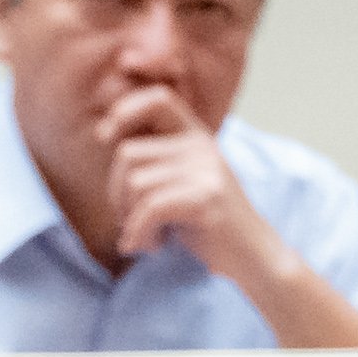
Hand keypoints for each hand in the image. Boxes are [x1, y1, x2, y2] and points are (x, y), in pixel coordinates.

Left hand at [97, 84, 280, 278]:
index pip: (159, 99)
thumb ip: (155, 160)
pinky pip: (149, 209)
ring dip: (130, 220)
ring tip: (147, 237)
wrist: (253, 256)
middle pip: (128, 154)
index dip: (127, 110)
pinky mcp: (205, 198)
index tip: (104, 137)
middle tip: (131, 222)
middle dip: (116, 195)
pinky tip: (151, 246)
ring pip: (134, 184)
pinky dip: (140, 233)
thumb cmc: (206, 224)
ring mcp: (205, 171)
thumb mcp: (181, 183)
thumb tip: (104, 134)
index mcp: (195, 137)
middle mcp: (201, 147)